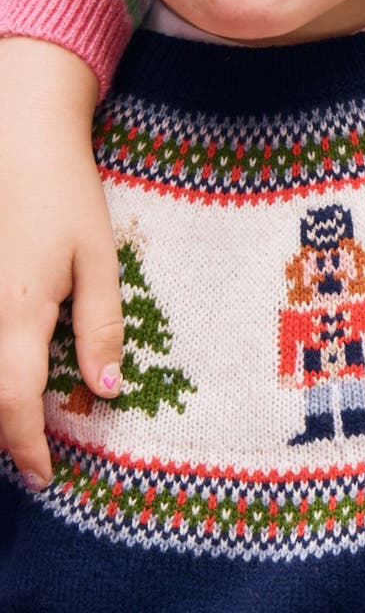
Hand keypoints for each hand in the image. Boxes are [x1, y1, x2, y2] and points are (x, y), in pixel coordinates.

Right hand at [0, 38, 121, 489]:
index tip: (45, 474)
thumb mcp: (98, 261)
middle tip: (33, 454)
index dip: (26, 448)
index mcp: (16, 316)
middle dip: (3, 432)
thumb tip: (107, 392)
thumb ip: (102, 329)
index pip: (13, 406)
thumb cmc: (63, 195)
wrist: (16, 137)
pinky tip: (11, 368)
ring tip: (19, 421)